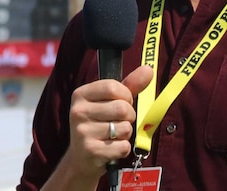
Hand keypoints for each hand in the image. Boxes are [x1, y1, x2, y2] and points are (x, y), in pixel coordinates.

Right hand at [42, 65, 152, 190]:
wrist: (82, 158)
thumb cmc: (99, 124)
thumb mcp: (110, 102)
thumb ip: (130, 85)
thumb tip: (148, 69)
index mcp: (80, 94)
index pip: (113, 87)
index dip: (126, 96)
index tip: (122, 103)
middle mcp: (78, 111)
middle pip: (121, 108)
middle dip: (128, 117)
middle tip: (118, 122)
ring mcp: (82, 131)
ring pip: (124, 128)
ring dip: (125, 134)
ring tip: (113, 136)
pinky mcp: (90, 150)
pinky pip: (122, 146)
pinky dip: (123, 149)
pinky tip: (112, 149)